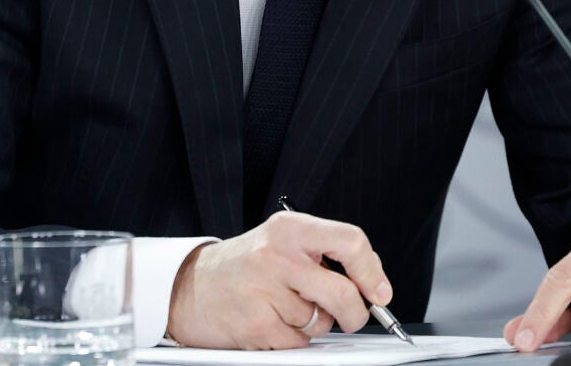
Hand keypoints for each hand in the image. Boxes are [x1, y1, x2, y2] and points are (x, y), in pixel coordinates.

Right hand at [165, 211, 393, 349]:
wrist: (190, 286)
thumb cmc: (245, 265)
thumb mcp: (283, 243)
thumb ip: (325, 255)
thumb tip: (372, 284)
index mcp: (290, 228)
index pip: (351, 241)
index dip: (373, 271)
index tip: (380, 292)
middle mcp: (277, 254)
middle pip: (343, 292)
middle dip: (355, 313)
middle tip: (351, 317)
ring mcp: (264, 290)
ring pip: (320, 322)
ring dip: (313, 324)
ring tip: (286, 308)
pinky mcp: (255, 324)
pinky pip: (297, 343)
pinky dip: (293, 339)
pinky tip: (271, 322)